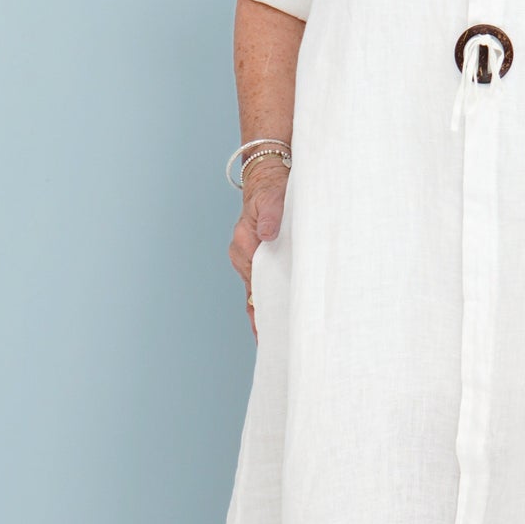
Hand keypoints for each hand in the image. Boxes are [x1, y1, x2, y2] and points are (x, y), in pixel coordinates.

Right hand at [231, 156, 287, 341]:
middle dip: (265, 320)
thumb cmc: (273, 188)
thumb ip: (273, 214)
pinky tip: (281, 322)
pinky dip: (270, 304)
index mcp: (244, 244)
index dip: (263, 307)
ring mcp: (251, 261)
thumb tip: (268, 234)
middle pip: (253, 295)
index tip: (271, 327)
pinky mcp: (261, 262)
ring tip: (280, 342)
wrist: (271, 177)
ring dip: (269, 314)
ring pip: (258, 294)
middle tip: (278, 345)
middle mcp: (244, 257)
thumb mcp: (273, 196)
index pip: (254, 282)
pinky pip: (263, 288)